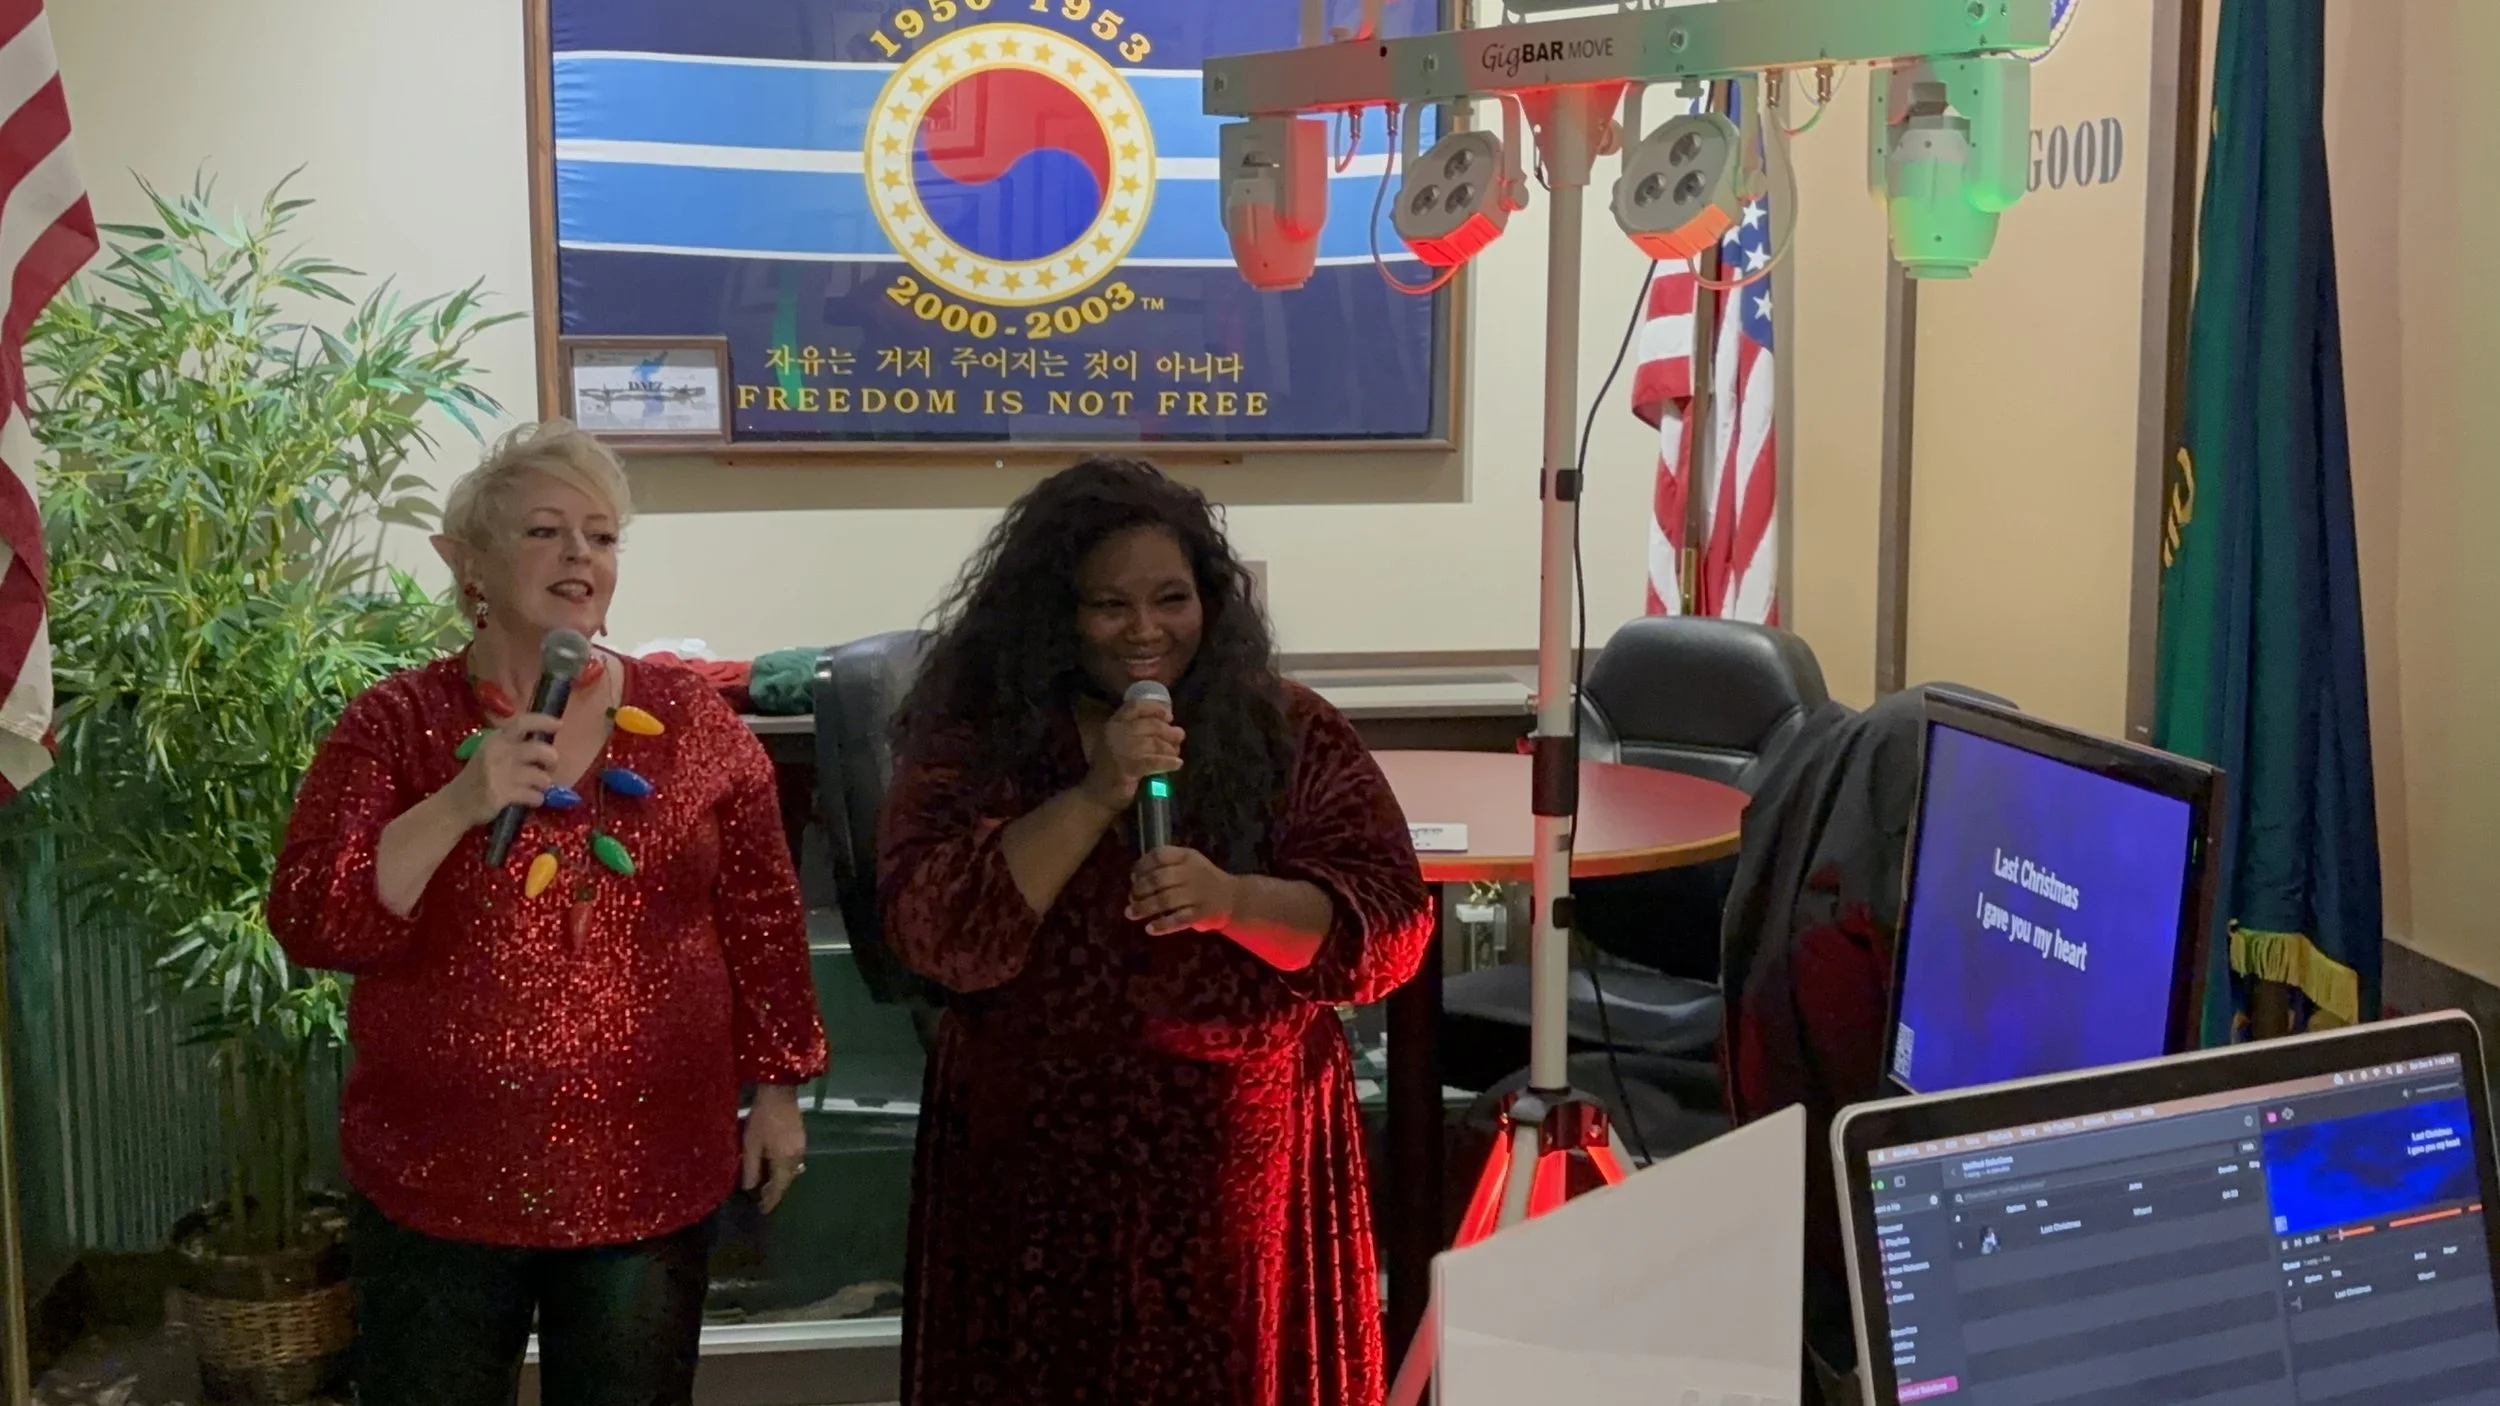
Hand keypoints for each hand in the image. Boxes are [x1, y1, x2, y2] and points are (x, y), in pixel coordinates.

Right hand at [448, 712, 560, 826]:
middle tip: (551, 766)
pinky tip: (530, 799)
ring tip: (537, 787)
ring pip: (540, 776)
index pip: (522, 723)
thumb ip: (512, 746)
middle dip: (552, 759)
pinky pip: (533, 796)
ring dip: (544, 784)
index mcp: (495, 739)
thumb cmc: (478, 777)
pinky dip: (537, 799)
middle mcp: (497, 753)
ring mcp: (498, 774)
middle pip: (538, 750)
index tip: (559, 724)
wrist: (455, 804)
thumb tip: (545, 744)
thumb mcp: (490, 753)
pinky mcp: (501, 794)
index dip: (543, 721)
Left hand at [742, 1084, 807, 1212]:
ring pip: (791, 1171)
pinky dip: (783, 1168)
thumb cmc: (762, 1118)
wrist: (779, 1092)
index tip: (762, 1211)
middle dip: (775, 1191)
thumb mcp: (750, 1144)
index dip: (770, 1201)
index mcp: (784, 1161)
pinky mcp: (801, 1138)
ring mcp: (801, 1147)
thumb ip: (750, 1168)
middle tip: (762, 1198)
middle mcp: (796, 1157)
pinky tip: (773, 1164)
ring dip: (779, 1179)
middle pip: (787, 1181)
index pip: (779, 1188)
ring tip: (766, 1183)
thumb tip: (749, 1188)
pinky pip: (792, 1161)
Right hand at [1081, 696, 1183, 810]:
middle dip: (1168, 731)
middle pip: (1150, 724)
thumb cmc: (1110, 770)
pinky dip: (1168, 762)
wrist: (1095, 796)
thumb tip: (1168, 727)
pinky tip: (1176, 764)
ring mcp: (1120, 751)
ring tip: (1176, 754)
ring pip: (1154, 743)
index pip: (1135, 707)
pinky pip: (1154, 761)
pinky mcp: (1127, 768)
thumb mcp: (1118, 744)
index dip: (1155, 708)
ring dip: (1170, 748)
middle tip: (1179, 737)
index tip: (1169, 716)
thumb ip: (1136, 733)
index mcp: (1113, 724)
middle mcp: (1115, 733)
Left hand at [1126, 846, 1238, 935]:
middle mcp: (1192, 873)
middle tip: (1131, 898)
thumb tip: (1134, 879)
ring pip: (1166, 900)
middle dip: (1140, 889)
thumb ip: (1164, 866)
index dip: (1142, 865)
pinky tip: (1150, 928)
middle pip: (1159, 879)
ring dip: (1144, 907)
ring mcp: (1198, 894)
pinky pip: (1179, 920)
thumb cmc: (1202, 879)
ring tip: (1130, 913)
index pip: (1160, 855)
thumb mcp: (1188, 863)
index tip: (1133, 876)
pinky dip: (1163, 925)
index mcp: (1187, 857)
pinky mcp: (1201, 913)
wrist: (1233, 897)